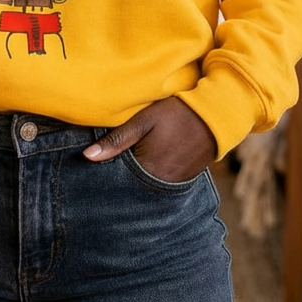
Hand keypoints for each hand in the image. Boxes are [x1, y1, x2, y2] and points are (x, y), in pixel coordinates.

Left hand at [83, 97, 216, 182]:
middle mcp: (161, 184)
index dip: (105, 175)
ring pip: (145, 187)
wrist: (215, 116)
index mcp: (148, 170)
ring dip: (134, 180)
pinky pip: (160, 185)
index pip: (117, 182)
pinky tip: (144, 166)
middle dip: (118, 182)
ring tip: (124, 168)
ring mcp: (174, 185)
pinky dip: (150, 178)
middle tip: (105, 172)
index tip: (91, 173)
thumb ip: (116, 139)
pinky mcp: (183, 181)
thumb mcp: (144, 120)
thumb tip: (87, 156)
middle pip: (131, 188)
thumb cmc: (177, 113)